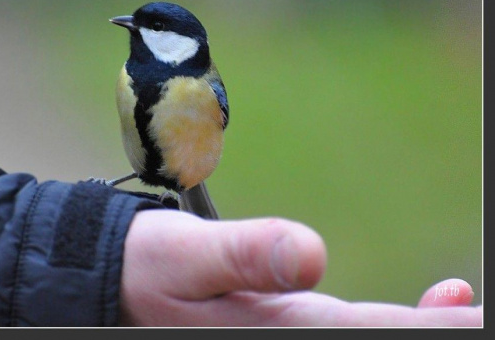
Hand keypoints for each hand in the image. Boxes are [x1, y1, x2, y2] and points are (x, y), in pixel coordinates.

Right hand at [119, 210, 480, 326]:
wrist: (124, 281)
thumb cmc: (151, 266)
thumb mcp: (187, 256)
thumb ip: (245, 254)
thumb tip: (312, 254)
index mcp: (277, 327)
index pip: (371, 333)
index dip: (430, 326)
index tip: (471, 310)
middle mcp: (292, 339)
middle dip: (436, 329)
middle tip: (476, 307)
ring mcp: (291, 337)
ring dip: (426, 326)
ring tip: (464, 304)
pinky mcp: (287, 326)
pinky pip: (354, 331)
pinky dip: (399, 321)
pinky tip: (432, 305)